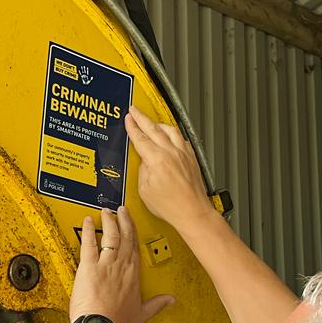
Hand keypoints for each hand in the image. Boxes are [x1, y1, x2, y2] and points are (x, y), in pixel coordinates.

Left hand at [69, 207, 173, 322]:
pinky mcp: (89, 266)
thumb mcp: (142, 314)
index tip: (132, 224)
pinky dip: (89, 230)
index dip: (133, 232)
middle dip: (123, 220)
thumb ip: (157, 304)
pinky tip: (88, 222)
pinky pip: (89, 243)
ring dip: (109, 221)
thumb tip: (171, 300)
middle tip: (121, 210)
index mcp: (134, 275)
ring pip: (110, 236)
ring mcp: (105, 264)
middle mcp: (122, 266)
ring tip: (106, 211)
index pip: (135, 247)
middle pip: (124, 236)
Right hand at [125, 106, 213, 232]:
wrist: (192, 212)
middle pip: (154, 129)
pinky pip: (181, 139)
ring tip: (152, 121)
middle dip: (142, 118)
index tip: (128, 119)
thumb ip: (143, 171)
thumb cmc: (171, 206)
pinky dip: (173, 134)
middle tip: (134, 111)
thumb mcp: (145, 190)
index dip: (132, 127)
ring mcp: (183, 154)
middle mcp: (172, 153)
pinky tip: (170, 135)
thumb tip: (145, 161)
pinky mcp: (192, 158)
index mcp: (157, 160)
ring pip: (170, 130)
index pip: (141, 138)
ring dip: (159, 123)